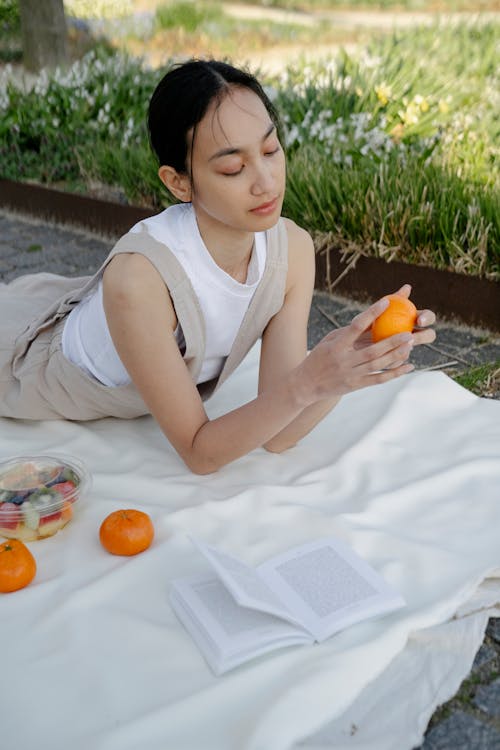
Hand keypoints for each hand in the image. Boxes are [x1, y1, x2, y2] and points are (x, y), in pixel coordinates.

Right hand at [295, 297, 419, 402]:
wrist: (305, 385)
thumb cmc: (319, 357)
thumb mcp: (329, 341)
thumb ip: (348, 332)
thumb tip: (371, 319)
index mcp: (336, 346)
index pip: (356, 326)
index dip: (371, 313)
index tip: (386, 302)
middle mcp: (344, 360)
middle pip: (372, 350)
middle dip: (392, 341)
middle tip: (409, 332)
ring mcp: (350, 375)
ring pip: (378, 365)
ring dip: (396, 355)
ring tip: (411, 345)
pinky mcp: (356, 385)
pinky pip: (379, 379)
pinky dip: (395, 373)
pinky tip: (409, 366)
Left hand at [353, 284, 435, 366]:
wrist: (353, 338)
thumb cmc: (369, 320)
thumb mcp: (378, 310)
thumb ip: (394, 300)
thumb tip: (407, 287)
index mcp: (415, 320)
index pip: (428, 317)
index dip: (428, 318)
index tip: (419, 320)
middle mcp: (415, 334)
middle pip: (429, 335)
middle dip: (424, 337)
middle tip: (411, 338)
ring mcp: (406, 348)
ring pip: (412, 350)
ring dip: (407, 350)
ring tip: (397, 349)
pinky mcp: (397, 360)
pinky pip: (399, 361)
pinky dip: (394, 361)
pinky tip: (385, 360)